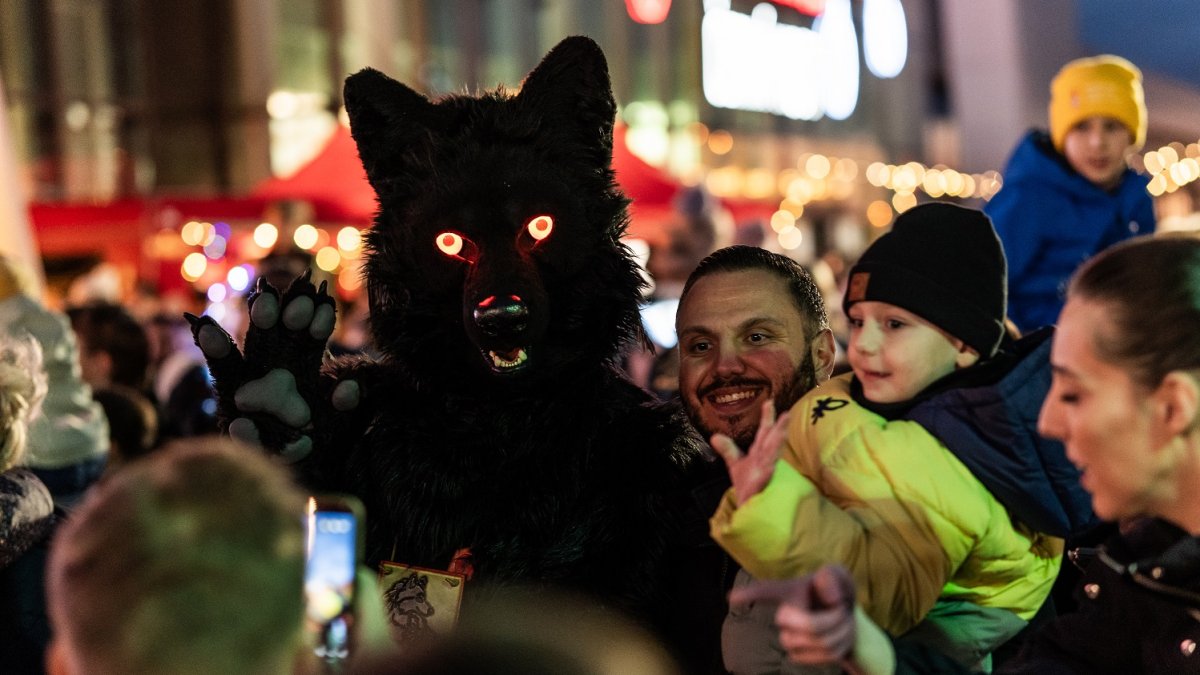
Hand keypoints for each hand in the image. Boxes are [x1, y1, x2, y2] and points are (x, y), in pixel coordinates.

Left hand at [710, 399, 790, 505]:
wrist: (749, 507)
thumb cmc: (747, 485)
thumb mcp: (735, 464)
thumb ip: (728, 450)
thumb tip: (714, 436)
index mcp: (759, 453)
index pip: (764, 433)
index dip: (767, 418)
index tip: (768, 402)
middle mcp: (765, 459)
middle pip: (772, 440)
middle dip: (779, 427)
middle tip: (786, 414)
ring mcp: (766, 472)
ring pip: (773, 455)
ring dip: (779, 443)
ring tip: (784, 432)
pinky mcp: (763, 485)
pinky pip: (766, 476)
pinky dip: (768, 469)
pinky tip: (770, 465)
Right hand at [729, 565, 856, 666]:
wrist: (842, 616)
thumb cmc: (835, 592)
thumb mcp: (837, 576)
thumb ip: (831, 578)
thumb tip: (830, 598)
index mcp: (790, 591)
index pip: (766, 590)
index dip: (749, 593)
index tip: (732, 597)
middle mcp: (784, 615)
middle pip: (809, 625)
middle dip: (830, 619)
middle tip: (840, 610)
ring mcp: (790, 637)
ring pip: (820, 642)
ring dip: (839, 631)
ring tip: (841, 621)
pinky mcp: (800, 655)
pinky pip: (824, 657)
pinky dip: (840, 647)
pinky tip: (838, 638)